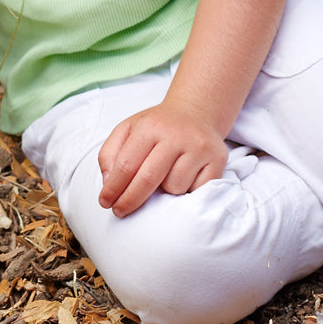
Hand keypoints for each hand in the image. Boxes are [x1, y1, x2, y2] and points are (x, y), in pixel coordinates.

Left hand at [96, 100, 227, 217]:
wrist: (195, 112)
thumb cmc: (156, 127)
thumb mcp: (127, 130)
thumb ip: (110, 153)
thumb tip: (108, 182)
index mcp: (149, 127)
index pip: (126, 165)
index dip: (113, 188)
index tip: (105, 202)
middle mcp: (176, 135)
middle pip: (148, 179)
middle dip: (130, 200)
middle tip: (120, 211)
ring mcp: (199, 147)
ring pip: (174, 187)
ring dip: (164, 192)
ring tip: (164, 178)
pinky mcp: (217, 160)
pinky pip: (196, 190)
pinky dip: (186, 190)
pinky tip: (183, 178)